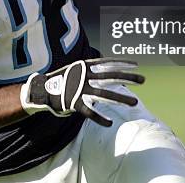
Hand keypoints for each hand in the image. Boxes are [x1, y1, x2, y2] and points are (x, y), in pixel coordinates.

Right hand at [20, 58, 143, 126]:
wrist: (41, 88)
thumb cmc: (61, 80)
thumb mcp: (77, 70)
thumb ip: (91, 71)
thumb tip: (106, 70)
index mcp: (85, 66)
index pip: (107, 63)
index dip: (122, 63)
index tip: (136, 65)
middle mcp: (84, 76)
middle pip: (111, 76)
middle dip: (128, 78)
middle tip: (143, 80)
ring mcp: (79, 89)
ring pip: (104, 94)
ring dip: (121, 98)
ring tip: (135, 103)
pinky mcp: (73, 102)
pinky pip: (89, 112)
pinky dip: (99, 118)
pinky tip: (110, 123)